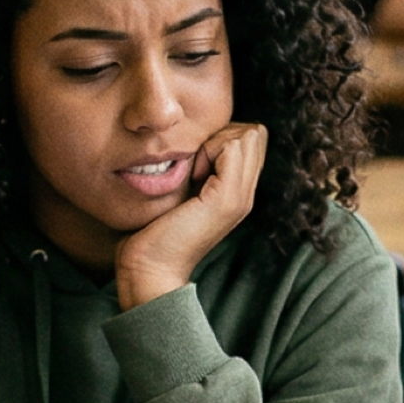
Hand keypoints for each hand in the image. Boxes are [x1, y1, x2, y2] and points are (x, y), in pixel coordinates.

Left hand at [112, 121, 266, 309]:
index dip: (221, 138)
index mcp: (236, 192)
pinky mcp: (227, 198)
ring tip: (193, 172)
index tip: (193, 164)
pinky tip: (191, 177)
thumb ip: (194, 168)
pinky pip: (233, 147)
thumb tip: (192, 139)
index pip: (250, 138)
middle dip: (222, 135)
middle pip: (254, 133)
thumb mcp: (179, 191)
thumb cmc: (152, 231)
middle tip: (194, 165)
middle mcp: (246, 194)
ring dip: (215, 142)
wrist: (149, 269)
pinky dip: (209, 150)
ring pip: (248, 135)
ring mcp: (241, 197)